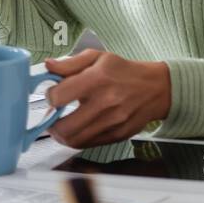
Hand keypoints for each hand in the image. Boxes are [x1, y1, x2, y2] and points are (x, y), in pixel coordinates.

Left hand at [42, 50, 171, 148]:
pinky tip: (78, 128)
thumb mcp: (98, 57)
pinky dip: (77, 139)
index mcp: (97, 79)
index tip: (52, 94)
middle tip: (51, 117)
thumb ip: (70, 63)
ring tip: (61, 125)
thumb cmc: (124, 71)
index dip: (50, 96)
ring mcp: (112, 122)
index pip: (59, 96)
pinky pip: (88, 144)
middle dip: (51, 124)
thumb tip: (48, 66)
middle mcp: (105, 103)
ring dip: (61, 136)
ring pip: (74, 141)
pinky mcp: (116, 136)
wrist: (155, 88)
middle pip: (65, 127)